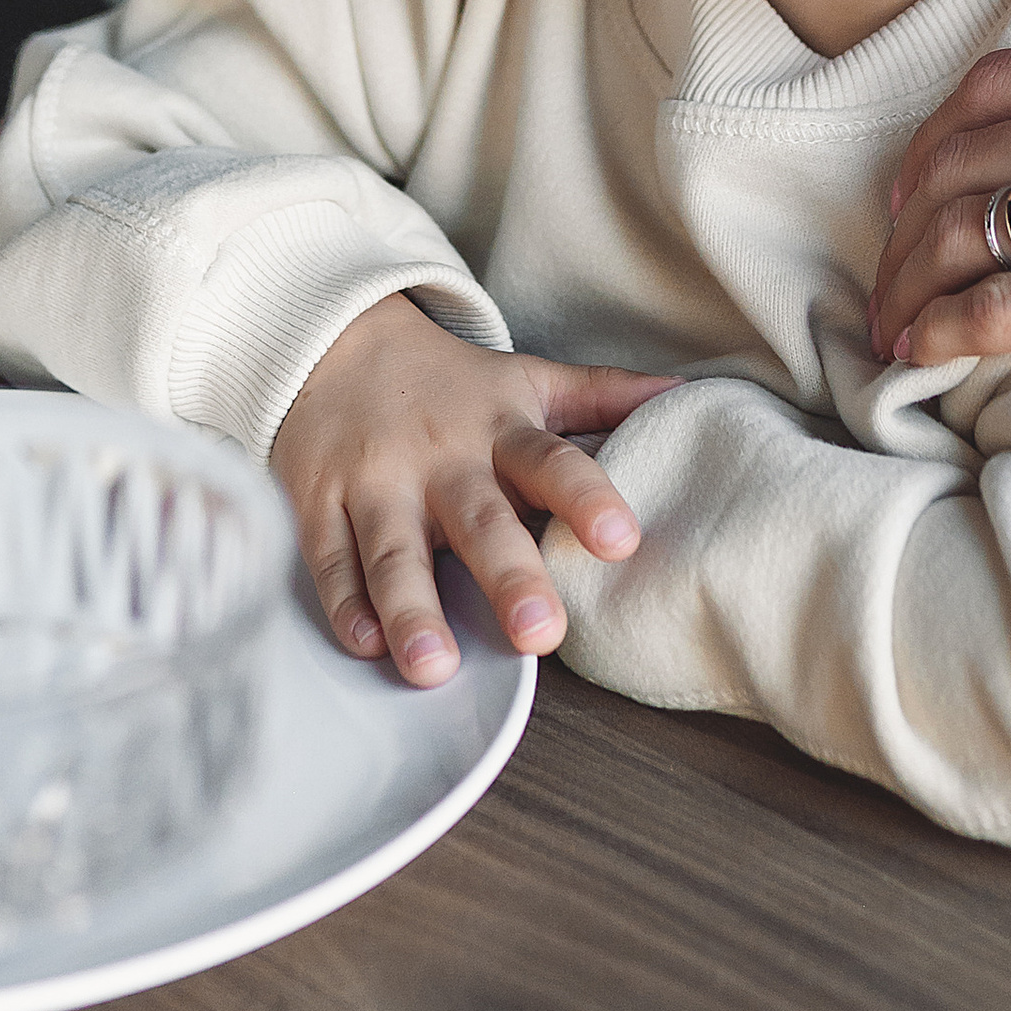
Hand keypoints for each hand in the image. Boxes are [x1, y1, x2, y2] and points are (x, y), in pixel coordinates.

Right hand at [272, 293, 677, 684]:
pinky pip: (331, 557)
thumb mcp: (529, 379)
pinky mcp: (321, 501)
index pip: (552, 463)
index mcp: (502, 431)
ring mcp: (377, 482)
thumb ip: (604, 394)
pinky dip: (344, 603)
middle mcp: (442, 459)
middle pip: (478, 520)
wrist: (337, 342)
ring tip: (434, 667)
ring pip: (395, 552)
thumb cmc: (452, 382)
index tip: (621, 540)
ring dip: (414, 609)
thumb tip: (689, 398)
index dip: (587, 499)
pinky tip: (364, 644)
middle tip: (539, 632)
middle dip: (508, 576)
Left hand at [867, 0, 1010, 427]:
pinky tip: (917, 354)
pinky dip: (940, 331)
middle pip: (961, 162)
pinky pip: (999, 309)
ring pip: (966, 235)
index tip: (914, 188)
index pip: (991, 90)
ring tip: (890, 321)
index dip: (933, 142)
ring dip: (909, 283)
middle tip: (885, 264)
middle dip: (903, 218)